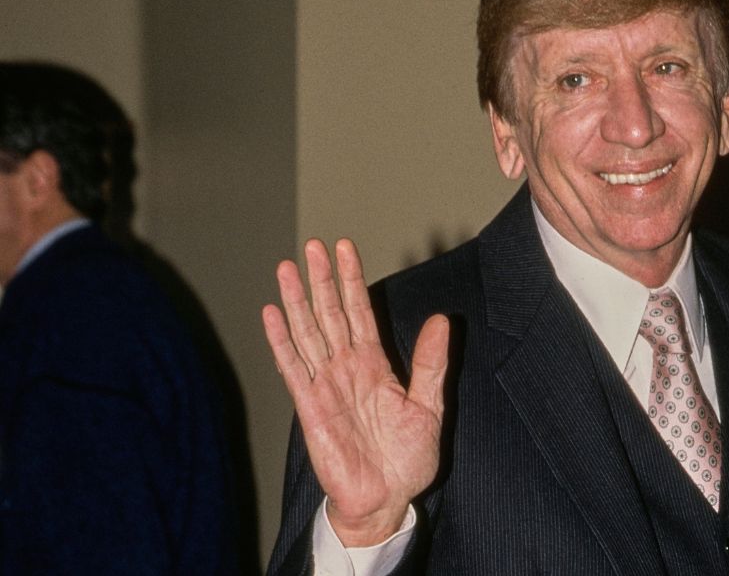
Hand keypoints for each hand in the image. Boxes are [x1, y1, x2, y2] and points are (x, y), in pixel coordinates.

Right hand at [262, 238, 449, 545]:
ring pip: (308, 333)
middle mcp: (346, 369)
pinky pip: (293, 367)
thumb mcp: (429, 404)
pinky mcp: (310, 406)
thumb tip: (441, 318)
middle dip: (321, 280)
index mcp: (374, 365)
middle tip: (313, 245)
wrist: (387, 499)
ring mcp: (325, 385)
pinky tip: (272, 313)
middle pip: (329, 314)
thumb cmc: (406, 458)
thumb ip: (430, 361)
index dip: (352, 280)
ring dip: (297, 300)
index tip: (346, 248)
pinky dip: (281, 340)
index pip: (359, 312)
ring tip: (287, 267)